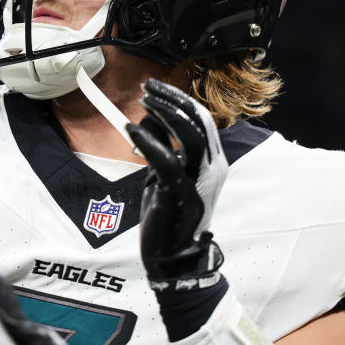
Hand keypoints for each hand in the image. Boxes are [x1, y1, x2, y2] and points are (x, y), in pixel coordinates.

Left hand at [126, 79, 227, 289]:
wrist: (173, 257)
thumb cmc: (169, 215)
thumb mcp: (165, 175)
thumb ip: (163, 146)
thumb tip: (148, 117)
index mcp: (213, 162)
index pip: (202, 119)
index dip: (178, 99)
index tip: (154, 88)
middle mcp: (212, 168)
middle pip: (199, 120)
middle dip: (172, 98)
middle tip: (147, 86)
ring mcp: (199, 181)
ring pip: (191, 134)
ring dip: (165, 112)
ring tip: (142, 100)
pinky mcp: (180, 193)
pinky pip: (167, 159)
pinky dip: (148, 140)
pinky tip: (131, 129)